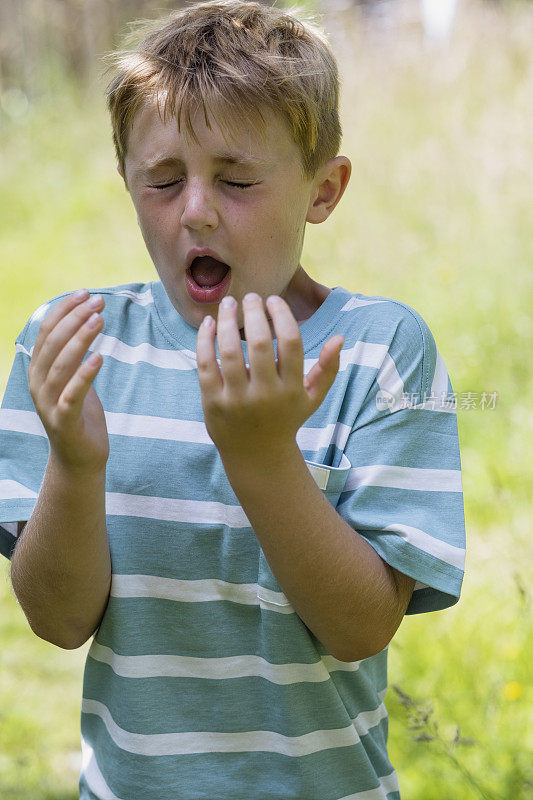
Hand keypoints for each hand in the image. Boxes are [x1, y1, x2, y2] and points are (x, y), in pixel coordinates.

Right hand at [28, 290, 108, 472]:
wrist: (79, 458)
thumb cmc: (80, 414)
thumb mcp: (74, 379)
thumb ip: (73, 354)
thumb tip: (85, 319)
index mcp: (38, 370)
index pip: (47, 332)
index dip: (64, 310)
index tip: (85, 293)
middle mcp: (38, 384)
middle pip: (53, 344)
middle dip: (74, 319)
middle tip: (97, 302)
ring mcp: (48, 403)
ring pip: (61, 365)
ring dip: (80, 340)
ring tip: (99, 320)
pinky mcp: (64, 421)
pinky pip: (73, 394)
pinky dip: (85, 375)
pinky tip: (99, 357)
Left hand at [196, 292, 343, 457]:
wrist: (257, 457)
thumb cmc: (286, 419)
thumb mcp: (312, 398)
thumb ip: (328, 368)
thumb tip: (340, 337)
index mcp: (291, 389)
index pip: (291, 342)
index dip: (282, 315)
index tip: (273, 299)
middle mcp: (265, 395)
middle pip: (260, 343)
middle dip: (254, 313)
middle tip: (251, 296)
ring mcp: (237, 400)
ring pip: (229, 351)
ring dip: (227, 321)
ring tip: (228, 303)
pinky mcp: (212, 403)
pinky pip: (206, 365)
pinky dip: (205, 340)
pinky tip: (209, 323)